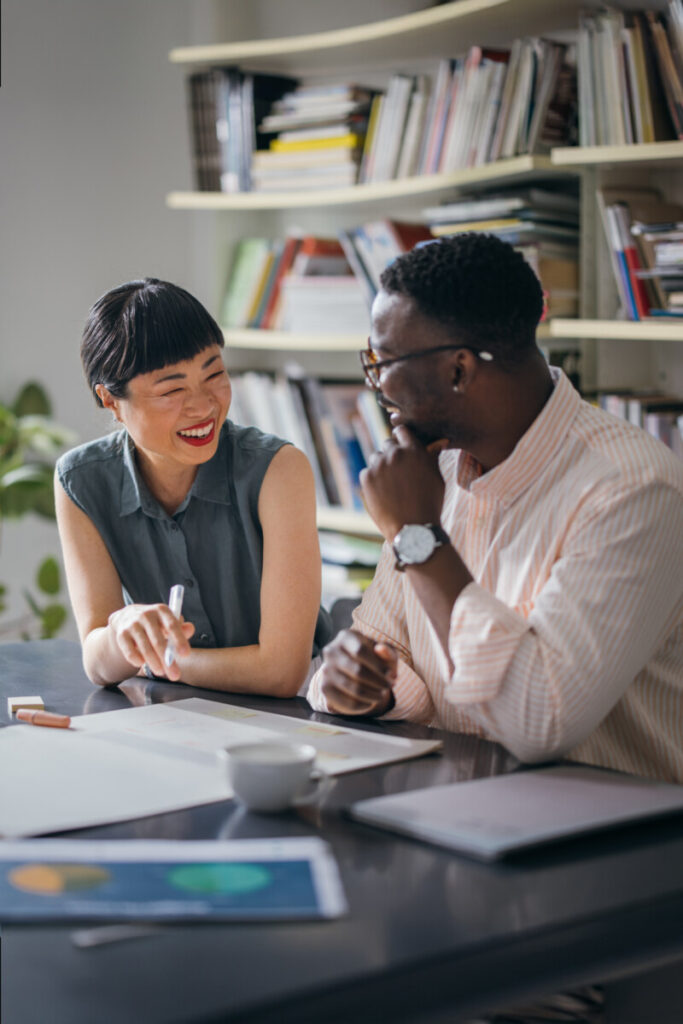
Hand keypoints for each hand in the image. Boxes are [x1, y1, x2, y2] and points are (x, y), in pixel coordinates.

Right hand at [108, 604, 194, 680]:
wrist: (127, 617)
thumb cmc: (154, 623)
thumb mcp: (168, 622)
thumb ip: (180, 628)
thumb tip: (190, 629)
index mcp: (161, 610)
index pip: (172, 625)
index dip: (179, 640)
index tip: (185, 654)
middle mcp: (146, 615)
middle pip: (158, 640)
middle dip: (167, 660)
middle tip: (175, 674)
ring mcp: (132, 624)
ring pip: (145, 647)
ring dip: (154, 663)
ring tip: (161, 672)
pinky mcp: (122, 634)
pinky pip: (129, 651)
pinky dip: (136, 660)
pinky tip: (142, 664)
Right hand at [319, 629, 397, 716]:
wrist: (354, 673)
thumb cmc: (374, 660)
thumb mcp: (384, 654)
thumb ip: (387, 651)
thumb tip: (381, 649)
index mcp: (345, 636)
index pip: (360, 651)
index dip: (378, 666)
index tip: (391, 674)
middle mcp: (331, 651)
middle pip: (357, 671)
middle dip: (379, 682)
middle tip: (389, 686)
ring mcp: (325, 670)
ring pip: (353, 688)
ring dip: (373, 695)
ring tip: (382, 694)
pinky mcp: (324, 688)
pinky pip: (347, 702)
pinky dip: (363, 705)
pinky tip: (371, 702)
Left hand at [360, 426, 445, 540]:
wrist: (413, 528)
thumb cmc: (430, 503)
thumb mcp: (437, 478)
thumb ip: (432, 457)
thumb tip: (439, 442)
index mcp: (414, 450)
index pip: (402, 431)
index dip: (402, 438)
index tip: (402, 446)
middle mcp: (395, 454)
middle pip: (387, 444)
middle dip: (392, 454)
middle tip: (398, 471)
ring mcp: (379, 466)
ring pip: (376, 458)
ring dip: (381, 466)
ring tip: (391, 485)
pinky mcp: (366, 478)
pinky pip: (367, 473)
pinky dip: (372, 480)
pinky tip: (383, 493)